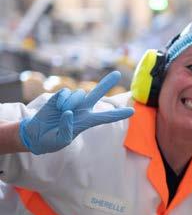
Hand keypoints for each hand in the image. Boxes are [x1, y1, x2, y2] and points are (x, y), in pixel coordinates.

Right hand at [19, 71, 133, 154]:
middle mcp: (82, 110)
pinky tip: (57, 107)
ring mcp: (71, 102)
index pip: (105, 117)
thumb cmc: (52, 140)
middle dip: (106, 83)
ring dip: (72, 102)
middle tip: (117, 73)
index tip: (132, 111)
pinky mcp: (60, 97)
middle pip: (97, 95)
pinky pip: (66, 92)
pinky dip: (62, 99)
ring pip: (79, 94)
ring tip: (64, 112)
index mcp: (86, 122)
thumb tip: (69, 112)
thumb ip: (67, 129)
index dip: (118, 114)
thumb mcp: (62, 140)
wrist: (36, 135)